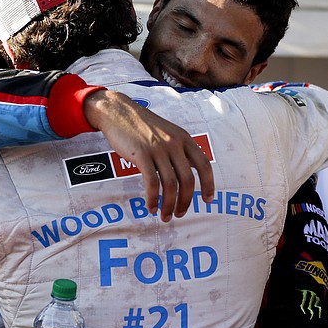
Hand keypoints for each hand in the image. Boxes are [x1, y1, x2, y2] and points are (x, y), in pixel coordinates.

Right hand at [84, 90, 213, 221]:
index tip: (207, 200)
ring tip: (165, 216)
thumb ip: (179, 149)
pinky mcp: (141, 154)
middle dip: (185, 201)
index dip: (208, 185)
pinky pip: (151, 182)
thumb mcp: (167, 132)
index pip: (204, 165)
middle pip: (187, 179)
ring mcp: (158, 149)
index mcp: (184, 138)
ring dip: (168, 204)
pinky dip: (152, 198)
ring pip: (170, 184)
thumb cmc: (142, 125)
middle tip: (179, 213)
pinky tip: (151, 207)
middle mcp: (174, 143)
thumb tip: (187, 173)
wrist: (118, 112)